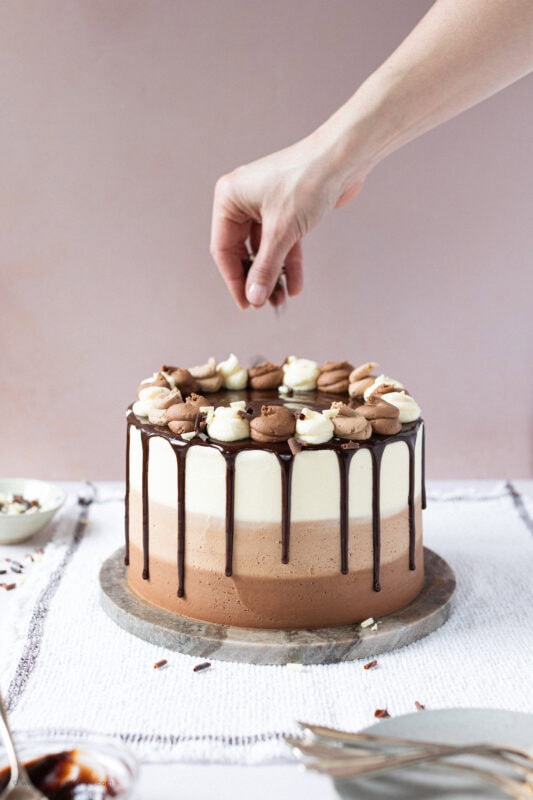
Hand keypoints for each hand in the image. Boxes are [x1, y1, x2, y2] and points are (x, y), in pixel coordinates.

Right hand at [210, 133, 362, 308]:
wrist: (343, 159)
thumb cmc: (307, 181)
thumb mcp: (281, 232)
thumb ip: (265, 267)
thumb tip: (253, 296)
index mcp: (229, 198)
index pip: (223, 249)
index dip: (234, 280)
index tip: (246, 304)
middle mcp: (242, 200)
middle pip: (243, 251)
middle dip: (256, 279)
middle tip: (264, 303)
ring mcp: (264, 205)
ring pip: (264, 249)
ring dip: (273, 275)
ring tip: (281, 299)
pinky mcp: (285, 209)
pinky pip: (281, 242)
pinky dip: (288, 262)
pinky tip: (295, 284)